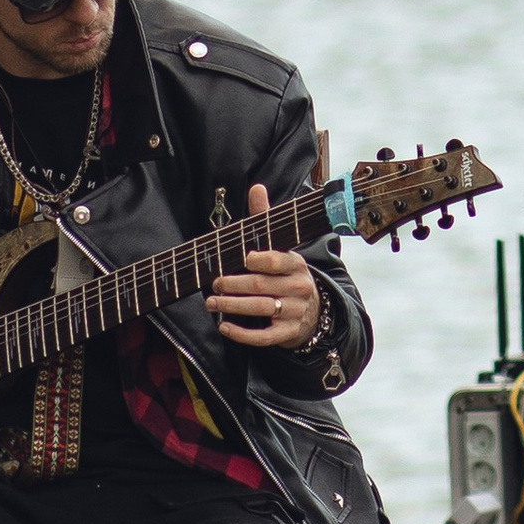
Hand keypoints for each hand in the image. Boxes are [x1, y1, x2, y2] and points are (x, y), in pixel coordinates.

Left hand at [208, 186, 321, 350]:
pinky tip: (225, 327)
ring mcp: (294, 312)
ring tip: (212, 302)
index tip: (242, 258)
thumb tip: (256, 187)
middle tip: (215, 283)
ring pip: (262, 309)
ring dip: (233, 306)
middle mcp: (299, 287)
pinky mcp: (287, 333)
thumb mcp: (281, 247)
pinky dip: (243, 333)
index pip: (279, 261)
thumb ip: (265, 220)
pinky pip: (264, 336)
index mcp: (296, 264)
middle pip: (263, 286)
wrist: (311, 312)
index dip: (260, 260)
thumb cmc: (286, 275)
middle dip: (235, 284)